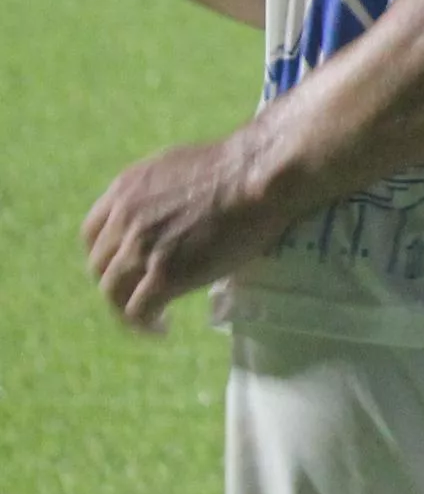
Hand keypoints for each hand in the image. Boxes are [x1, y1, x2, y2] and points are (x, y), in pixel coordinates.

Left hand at [83, 131, 293, 334]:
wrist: (260, 175)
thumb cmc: (241, 166)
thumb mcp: (181, 167)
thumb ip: (160, 192)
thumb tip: (171, 210)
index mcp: (126, 189)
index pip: (93, 234)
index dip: (107, 255)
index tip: (126, 266)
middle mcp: (124, 219)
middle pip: (101, 266)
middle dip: (119, 283)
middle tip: (145, 293)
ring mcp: (141, 248)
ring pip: (114, 293)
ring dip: (129, 309)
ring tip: (154, 317)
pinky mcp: (164, 275)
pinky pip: (137, 311)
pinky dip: (145, 324)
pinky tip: (162, 326)